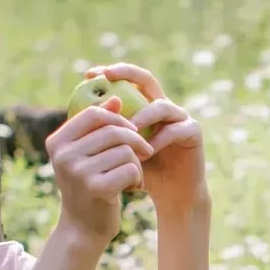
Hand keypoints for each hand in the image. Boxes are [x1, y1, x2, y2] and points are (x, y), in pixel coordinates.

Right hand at [44, 97, 154, 242]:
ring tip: (132, 176)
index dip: (118, 119)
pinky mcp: (97, 188)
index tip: (132, 131)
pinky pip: (131, 169)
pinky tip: (132, 188)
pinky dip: (138, 178)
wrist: (84, 229)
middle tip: (145, 152)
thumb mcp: (87, 155)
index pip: (93, 113)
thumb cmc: (88, 187)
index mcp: (57, 142)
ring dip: (137, 163)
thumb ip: (99, 128)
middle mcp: (63, 155)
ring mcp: (78, 172)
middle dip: (135, 141)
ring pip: (125, 151)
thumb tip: (117, 98)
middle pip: (113, 131)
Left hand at [86, 62, 209, 222]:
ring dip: (142, 117)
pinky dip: (159, 139)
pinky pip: (175, 130)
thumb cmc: (143, 174)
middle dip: (126, 74)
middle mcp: (163, 107)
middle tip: (107, 77)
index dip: (110, 73)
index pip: (127, 81)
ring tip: (127, 130)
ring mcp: (181, 117)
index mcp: (145, 107)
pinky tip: (147, 152)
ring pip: (160, 106)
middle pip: (146, 79)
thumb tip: (76, 117)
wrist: (172, 197)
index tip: (88, 75)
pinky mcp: (193, 133)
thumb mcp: (120, 153)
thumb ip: (106, 135)